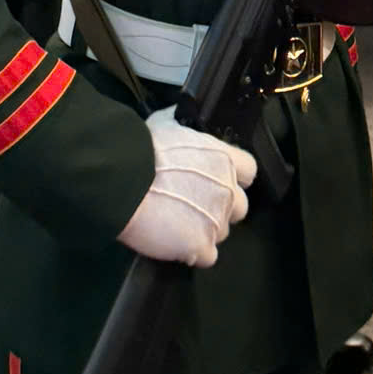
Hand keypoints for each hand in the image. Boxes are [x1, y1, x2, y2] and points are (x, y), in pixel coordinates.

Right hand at [117, 108, 257, 266]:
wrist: (123, 181)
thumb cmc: (144, 150)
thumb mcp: (166, 123)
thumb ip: (183, 125)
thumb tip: (181, 116)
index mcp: (224, 159)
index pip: (249, 172)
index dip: (234, 178)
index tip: (216, 180)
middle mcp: (228, 191)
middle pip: (239, 207)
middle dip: (220, 207)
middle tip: (192, 204)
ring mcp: (217, 222)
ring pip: (221, 233)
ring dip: (204, 230)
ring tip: (177, 224)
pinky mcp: (200, 247)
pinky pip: (206, 257)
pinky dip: (192, 252)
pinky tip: (174, 243)